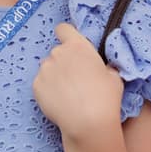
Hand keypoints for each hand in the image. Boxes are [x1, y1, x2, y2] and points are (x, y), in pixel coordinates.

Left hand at [33, 23, 123, 139]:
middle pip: (58, 52)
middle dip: (65, 62)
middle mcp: (58, 53)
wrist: (87, 122)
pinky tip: (60, 101)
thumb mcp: (114, 76)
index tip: (72, 46)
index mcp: (78, 46)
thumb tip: (100, 68)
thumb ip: (103, 66)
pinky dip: (48, 89)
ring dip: (56, 75)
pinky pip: (41, 83)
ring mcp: (44, 70)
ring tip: (68, 93)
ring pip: (49, 68)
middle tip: (76, 78)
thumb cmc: (105, 97)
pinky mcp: (36, 86)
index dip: (67, 36)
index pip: (64, 29)